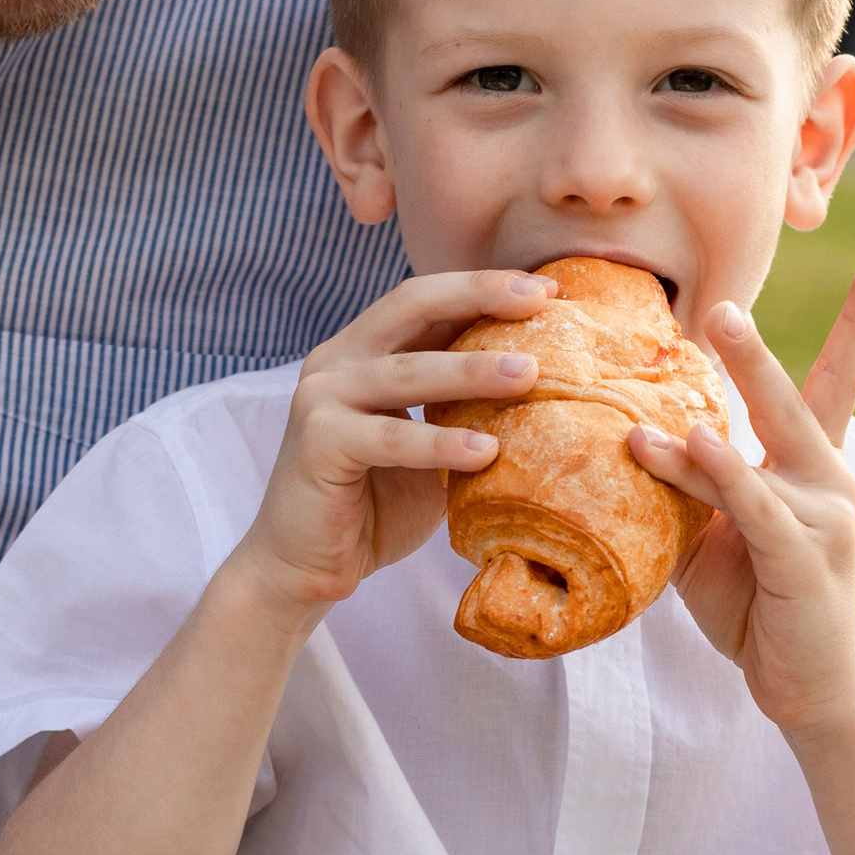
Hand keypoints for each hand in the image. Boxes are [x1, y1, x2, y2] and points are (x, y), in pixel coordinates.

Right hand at [232, 267, 551, 624]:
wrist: (305, 566)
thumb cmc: (375, 506)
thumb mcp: (430, 447)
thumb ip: (465, 412)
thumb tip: (549, 393)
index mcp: (364, 351)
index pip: (426, 300)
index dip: (483, 287)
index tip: (549, 288)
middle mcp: (338, 360)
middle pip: (411, 305)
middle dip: (478, 295)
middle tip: (540, 300)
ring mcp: (322, 399)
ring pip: (406, 371)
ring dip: (471, 370)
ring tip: (529, 373)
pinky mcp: (318, 444)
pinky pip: (389, 438)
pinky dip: (439, 444)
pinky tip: (486, 453)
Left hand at [630, 263, 854, 734]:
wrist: (811, 686)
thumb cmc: (761, 606)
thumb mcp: (713, 539)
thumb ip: (685, 491)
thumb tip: (625, 445)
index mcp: (812, 467)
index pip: (835, 383)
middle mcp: (827, 481)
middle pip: (793, 401)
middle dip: (755, 356)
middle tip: (725, 309)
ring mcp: (821, 518)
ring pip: (755, 457)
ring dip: (701, 433)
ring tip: (659, 408)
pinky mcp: (803, 558)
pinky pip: (754, 507)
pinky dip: (719, 475)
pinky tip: (688, 445)